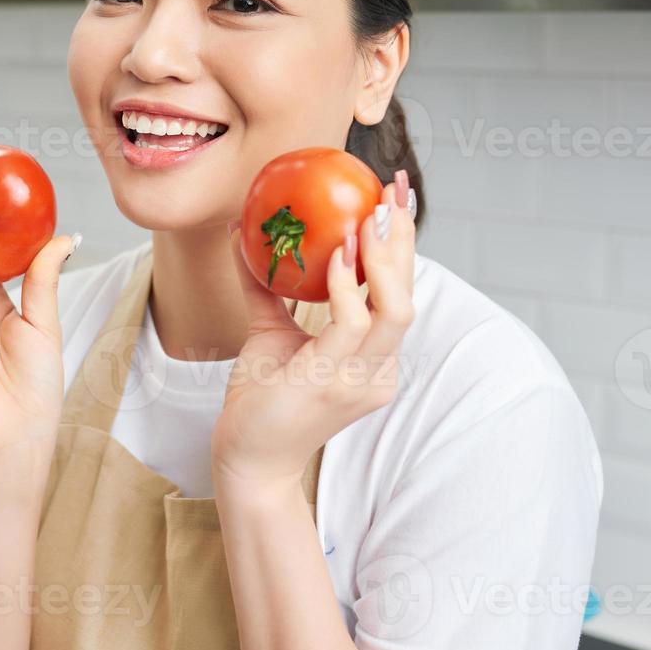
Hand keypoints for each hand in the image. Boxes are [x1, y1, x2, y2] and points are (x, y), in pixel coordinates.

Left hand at [212, 172, 415, 489]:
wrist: (246, 458)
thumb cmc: (262, 400)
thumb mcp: (270, 333)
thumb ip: (267, 288)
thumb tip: (242, 234)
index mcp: (375, 358)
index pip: (400, 293)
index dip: (404, 244)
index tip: (396, 196)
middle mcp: (379, 370)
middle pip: (408, 294)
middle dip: (404, 239)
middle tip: (390, 191)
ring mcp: (361, 380)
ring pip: (394, 310)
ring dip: (381, 259)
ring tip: (365, 218)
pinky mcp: (333, 383)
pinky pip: (351, 325)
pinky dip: (347, 286)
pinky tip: (337, 255)